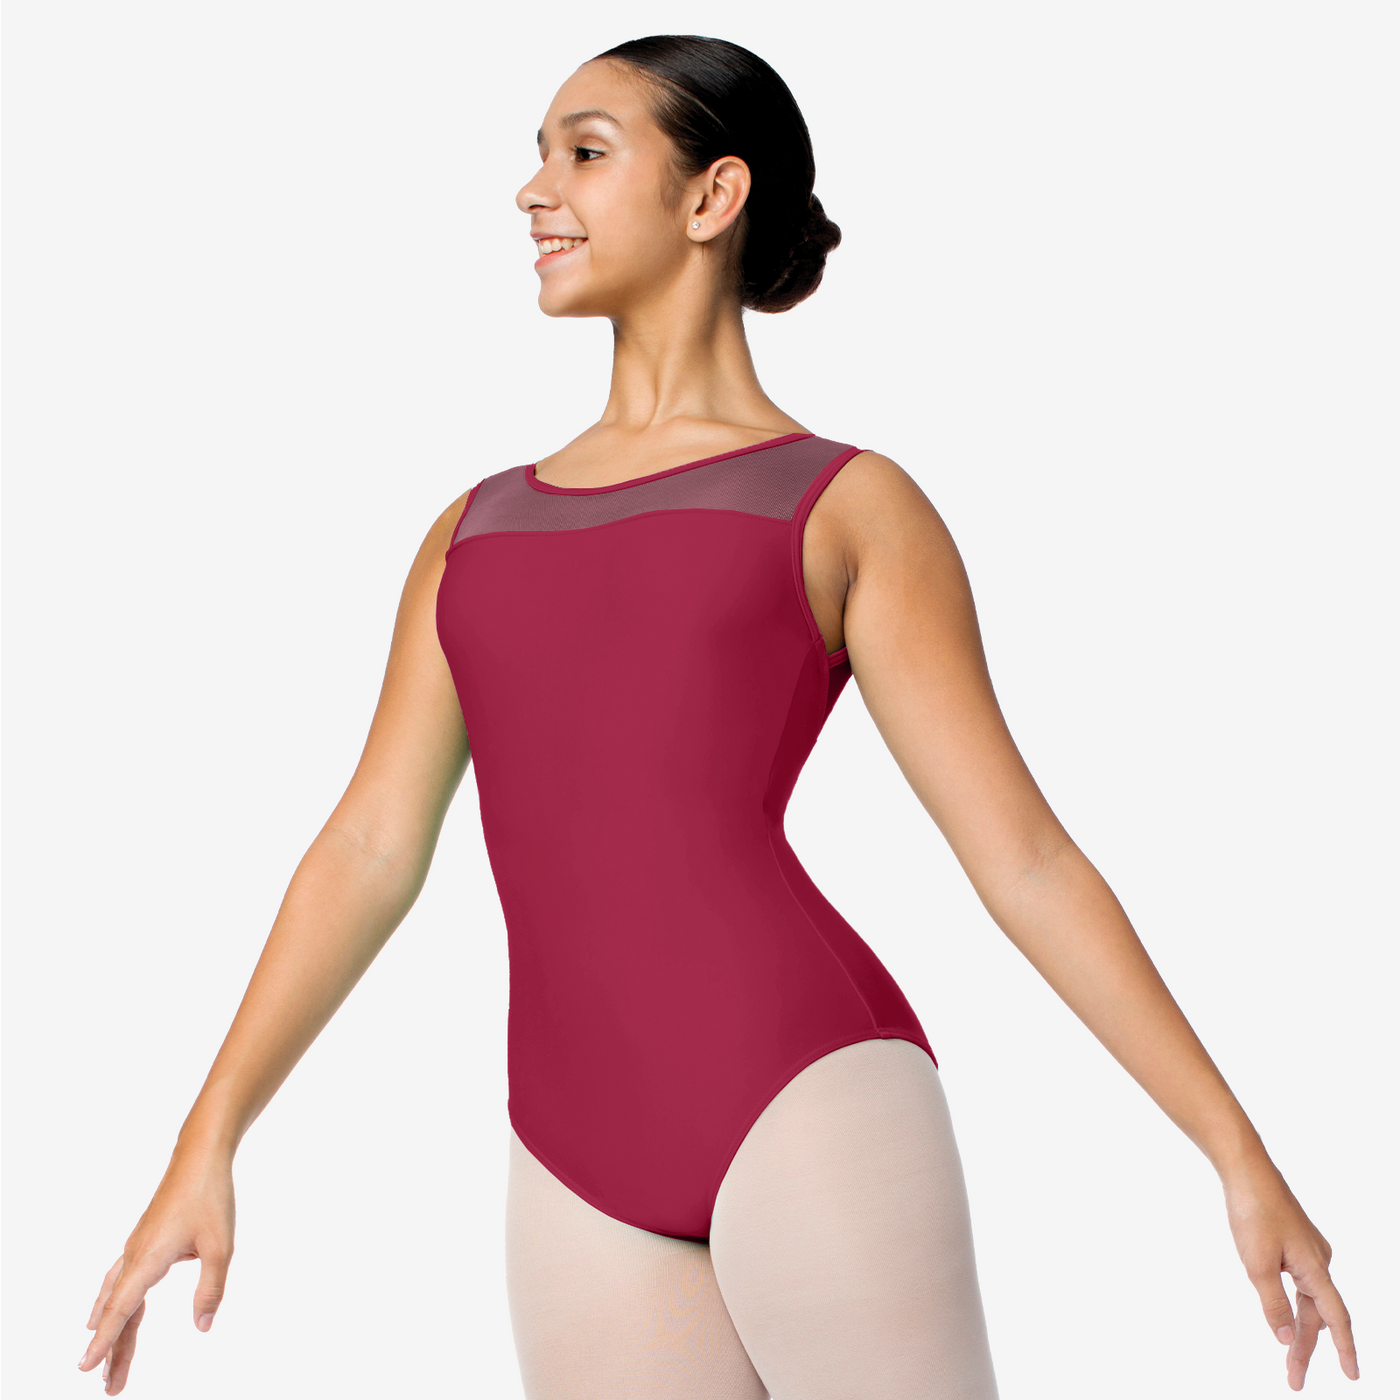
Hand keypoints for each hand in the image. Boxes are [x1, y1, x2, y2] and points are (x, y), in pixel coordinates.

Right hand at [78, 1152, 234, 1394]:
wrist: (199, 1157)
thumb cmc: (210, 1197)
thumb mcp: (221, 1246)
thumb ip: (211, 1288)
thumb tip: (202, 1327)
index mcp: (150, 1258)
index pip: (123, 1308)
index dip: (105, 1341)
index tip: (86, 1368)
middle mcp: (136, 1255)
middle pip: (117, 1311)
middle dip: (111, 1348)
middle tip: (108, 1386)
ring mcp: (137, 1247)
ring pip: (117, 1296)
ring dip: (112, 1329)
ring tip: (104, 1361)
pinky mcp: (144, 1241)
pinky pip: (121, 1281)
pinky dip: (114, 1304)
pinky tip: (108, 1314)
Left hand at [1223, 1162, 1357, 1389]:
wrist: (1245, 1168)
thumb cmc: (1252, 1211)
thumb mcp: (1256, 1264)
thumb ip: (1272, 1304)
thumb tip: (1287, 1340)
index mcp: (1314, 1268)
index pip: (1336, 1318)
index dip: (1345, 1350)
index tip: (1352, 1377)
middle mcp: (1318, 1260)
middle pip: (1317, 1315)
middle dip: (1307, 1349)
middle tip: (1294, 1380)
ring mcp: (1306, 1249)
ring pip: (1307, 1299)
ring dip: (1299, 1329)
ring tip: (1290, 1359)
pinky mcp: (1293, 1241)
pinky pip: (1300, 1282)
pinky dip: (1295, 1304)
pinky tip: (1289, 1315)